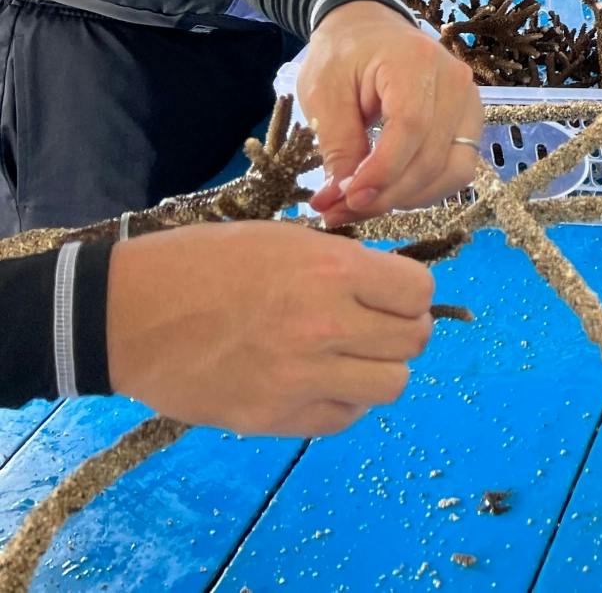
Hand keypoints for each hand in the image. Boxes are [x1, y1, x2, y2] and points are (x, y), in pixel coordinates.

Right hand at [106, 223, 434, 436]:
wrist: (127, 313)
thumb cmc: (203, 263)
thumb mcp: (284, 239)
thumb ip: (343, 263)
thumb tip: (389, 286)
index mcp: (331, 269)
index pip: (418, 292)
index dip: (411, 293)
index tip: (393, 293)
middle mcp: (326, 324)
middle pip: (413, 341)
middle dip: (402, 331)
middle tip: (375, 325)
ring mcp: (301, 377)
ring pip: (391, 385)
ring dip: (379, 369)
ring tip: (351, 356)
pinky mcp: (273, 417)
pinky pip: (344, 417)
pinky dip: (344, 401)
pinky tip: (320, 381)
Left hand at [295, 0, 482, 225]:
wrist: (369, 29)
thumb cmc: (343, 55)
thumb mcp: (323, 93)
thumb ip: (337, 145)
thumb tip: (339, 199)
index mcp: (416, 62)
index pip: (411, 127)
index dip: (382, 172)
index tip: (347, 198)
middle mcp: (456, 81)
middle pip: (434, 156)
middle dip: (387, 194)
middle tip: (340, 211)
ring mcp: (470, 103)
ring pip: (454, 170)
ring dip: (408, 198)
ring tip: (363, 204)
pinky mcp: (470, 122)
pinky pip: (458, 168)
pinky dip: (425, 190)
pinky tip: (390, 192)